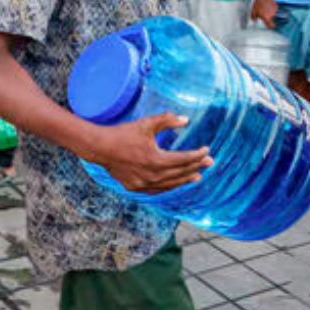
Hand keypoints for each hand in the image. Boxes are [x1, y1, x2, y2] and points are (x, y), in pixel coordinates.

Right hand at [89, 113, 212, 192]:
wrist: (100, 148)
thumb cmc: (123, 134)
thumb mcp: (146, 124)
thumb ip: (167, 120)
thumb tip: (185, 120)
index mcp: (156, 159)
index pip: (184, 159)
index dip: (197, 155)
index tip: (207, 151)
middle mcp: (152, 175)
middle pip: (180, 172)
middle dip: (196, 167)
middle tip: (209, 162)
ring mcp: (144, 184)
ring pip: (170, 184)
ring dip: (185, 179)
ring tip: (197, 176)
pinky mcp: (136, 187)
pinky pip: (158, 189)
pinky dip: (169, 186)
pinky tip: (175, 183)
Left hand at [249, 0, 277, 27]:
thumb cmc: (259, 3)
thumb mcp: (253, 11)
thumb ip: (254, 17)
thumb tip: (254, 20)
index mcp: (267, 18)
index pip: (270, 25)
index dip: (270, 27)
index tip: (269, 26)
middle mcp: (272, 15)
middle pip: (271, 18)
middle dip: (267, 17)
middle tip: (262, 13)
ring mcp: (275, 10)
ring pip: (272, 13)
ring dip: (268, 11)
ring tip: (263, 7)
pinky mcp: (276, 5)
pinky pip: (273, 8)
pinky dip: (270, 7)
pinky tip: (266, 4)